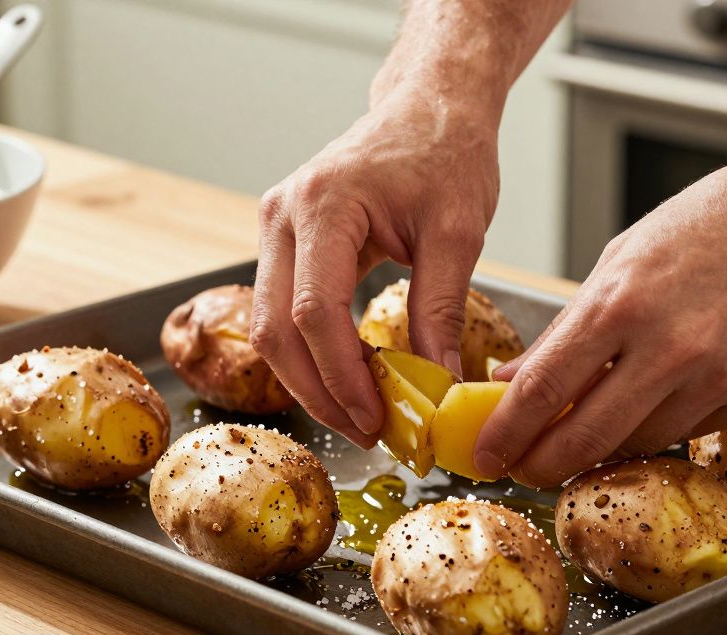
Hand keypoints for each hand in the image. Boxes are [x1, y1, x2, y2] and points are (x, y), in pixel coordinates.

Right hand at [251, 86, 499, 447]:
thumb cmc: (445, 153)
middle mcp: (283, 215)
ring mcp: (275, 228)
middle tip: (367, 433)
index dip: (342, 377)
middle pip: (275, 329)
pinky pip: (283, 312)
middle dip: (318, 392)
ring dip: (311, 381)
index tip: (378, 419)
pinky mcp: (284, 243)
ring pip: (269, 328)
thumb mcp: (458, 232)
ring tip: (361, 416)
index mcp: (323, 203)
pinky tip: (351, 380)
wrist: (427, 109)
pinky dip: (313, 353)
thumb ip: (440, 310)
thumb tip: (437, 386)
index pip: (315, 311)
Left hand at [473, 148, 726, 486]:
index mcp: (622, 301)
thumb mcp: (622, 257)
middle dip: (541, 464)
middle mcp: (669, 346)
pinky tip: (650, 404)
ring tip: (581, 435)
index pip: (543, 390)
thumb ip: (567, 328)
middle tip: (521, 470)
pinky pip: (689, 431)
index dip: (505, 433)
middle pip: (584, 438)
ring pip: (637, 443)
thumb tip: (514, 380)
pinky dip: (658, 426)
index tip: (485, 454)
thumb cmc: (714, 220)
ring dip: (600, 449)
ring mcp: (718, 377)